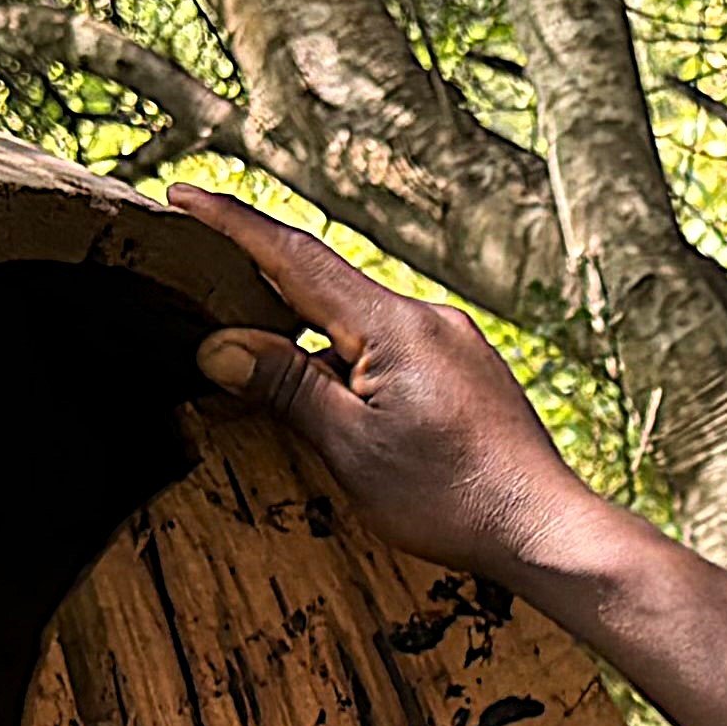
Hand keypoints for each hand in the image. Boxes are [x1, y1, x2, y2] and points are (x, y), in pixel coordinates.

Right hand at [167, 192, 612, 590]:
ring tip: (264, 359)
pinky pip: (392, 344)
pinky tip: (336, 395)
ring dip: (309, 333)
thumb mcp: (351, 448)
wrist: (544, 529)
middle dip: (263, 280)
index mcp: (394, 326)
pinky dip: (349, 356)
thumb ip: (286, 388)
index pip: (295, 257)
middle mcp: (428, 318)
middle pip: (326, 284)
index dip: (233, 225)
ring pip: (360, 321)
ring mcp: (453, 342)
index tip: (182, 196)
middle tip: (204, 277)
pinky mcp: (466, 369)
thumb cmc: (453, 497)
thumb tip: (221, 347)